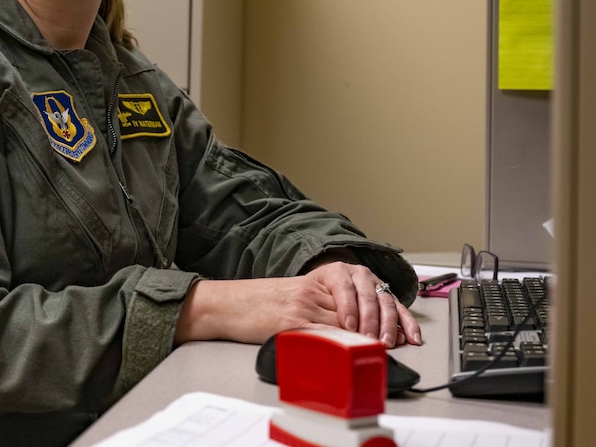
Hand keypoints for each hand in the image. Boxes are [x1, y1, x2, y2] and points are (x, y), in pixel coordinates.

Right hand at [174, 264, 421, 347]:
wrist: (227, 304)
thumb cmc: (258, 305)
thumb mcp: (295, 297)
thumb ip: (323, 306)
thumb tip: (354, 328)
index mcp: (317, 280)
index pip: (362, 292)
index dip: (387, 311)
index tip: (403, 328)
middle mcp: (313, 289)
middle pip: (359, 304)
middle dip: (383, 324)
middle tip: (394, 340)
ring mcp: (304, 305)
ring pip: (346, 320)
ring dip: (368, 336)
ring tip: (382, 347)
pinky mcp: (293, 321)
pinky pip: (326, 332)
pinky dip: (345, 342)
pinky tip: (358, 349)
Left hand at [304, 261, 421, 347]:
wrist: (329, 279)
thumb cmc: (319, 290)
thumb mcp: (312, 292)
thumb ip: (318, 308)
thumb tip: (323, 332)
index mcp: (339, 271)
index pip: (345, 288)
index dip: (348, 308)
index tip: (349, 326)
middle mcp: (360, 275)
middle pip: (368, 297)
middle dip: (370, 321)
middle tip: (369, 338)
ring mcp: (377, 285)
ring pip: (386, 303)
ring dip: (389, 325)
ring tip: (387, 342)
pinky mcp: (389, 296)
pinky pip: (401, 309)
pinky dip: (409, 324)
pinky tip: (412, 337)